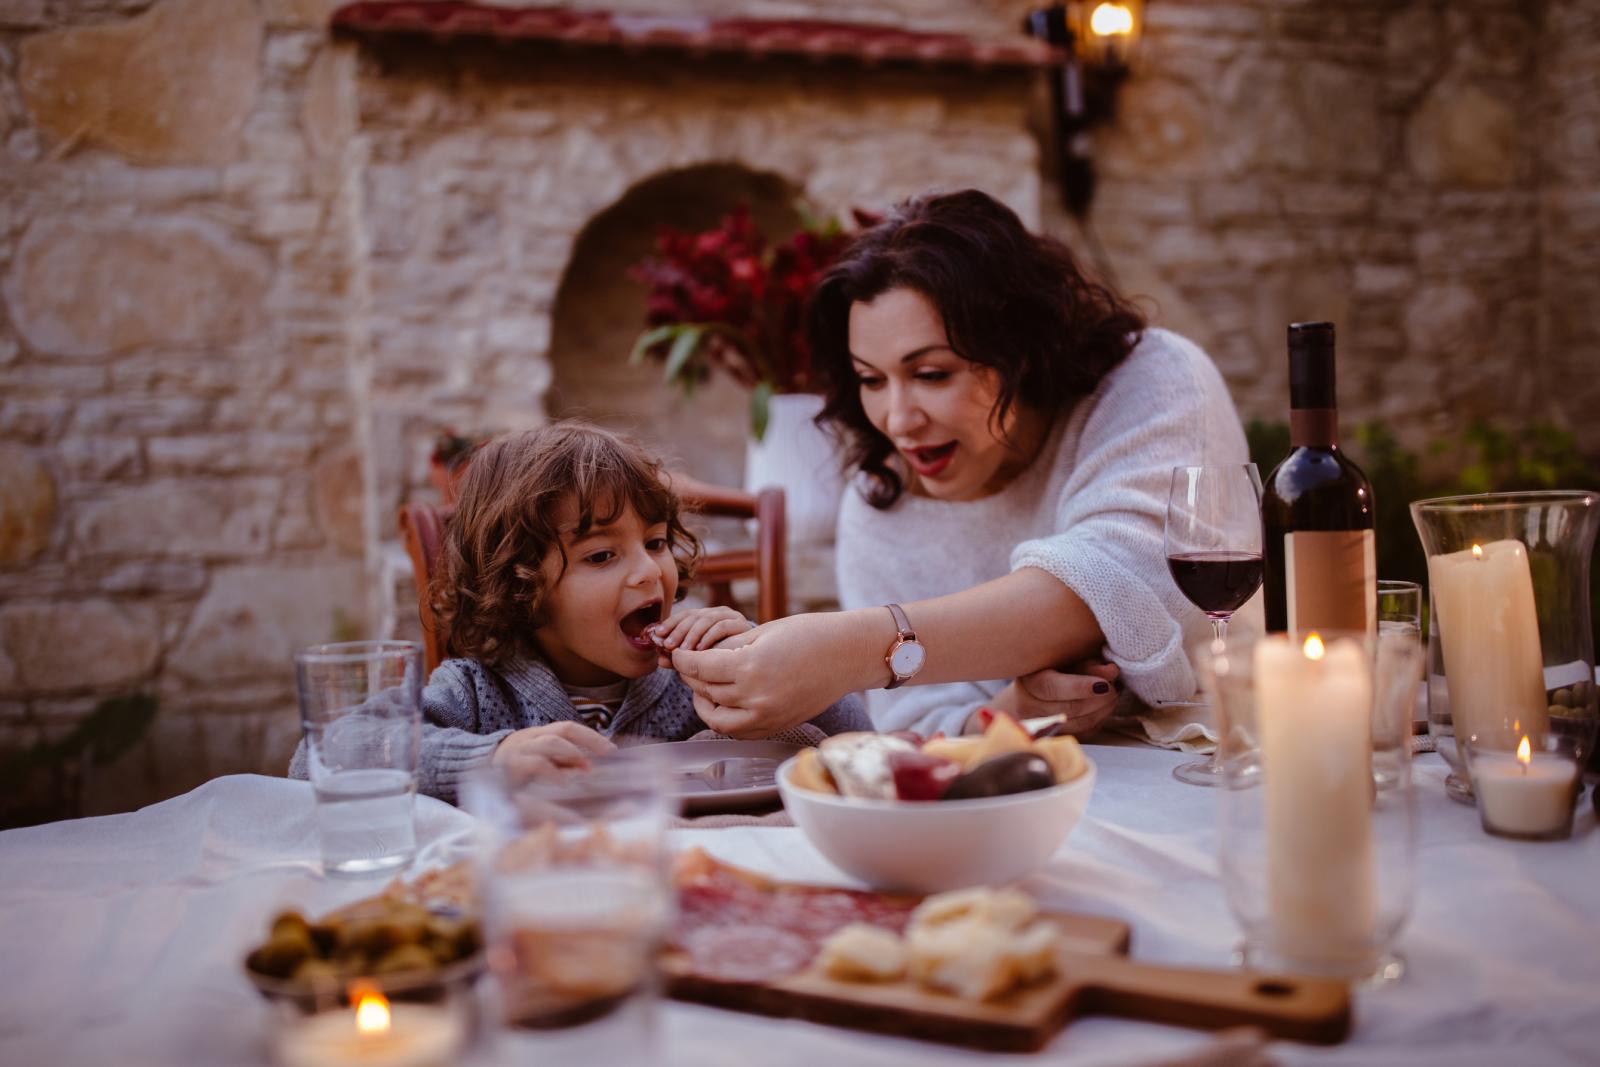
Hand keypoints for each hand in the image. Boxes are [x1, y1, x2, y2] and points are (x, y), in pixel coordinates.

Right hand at [491, 721, 614, 779]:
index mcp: (539, 735)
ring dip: (573, 754)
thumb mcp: (539, 761)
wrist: (472, 771)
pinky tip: (564, 783)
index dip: (592, 736)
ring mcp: (520, 749)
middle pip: (564, 729)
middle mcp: (531, 738)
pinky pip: (534, 764)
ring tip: (587, 768)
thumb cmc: (513, 768)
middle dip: (589, 739)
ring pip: (550, 742)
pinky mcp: (511, 766)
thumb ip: (561, 761)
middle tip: (607, 753)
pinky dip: (552, 772)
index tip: (613, 748)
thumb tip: (589, 765)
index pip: (569, 728)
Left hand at [653, 605, 752, 667]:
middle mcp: (719, 613)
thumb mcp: (697, 660)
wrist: (753, 665)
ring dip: (692, 634)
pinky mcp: (742, 625)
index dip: (670, 623)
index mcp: (707, 617)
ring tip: (683, 650)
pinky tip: (700, 650)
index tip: (658, 634)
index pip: (685, 614)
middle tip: (668, 645)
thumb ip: (679, 659)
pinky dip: (709, 637)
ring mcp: (731, 617)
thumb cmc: (723, 664)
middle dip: (679, 630)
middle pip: (694, 615)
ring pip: (707, 619)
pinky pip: (722, 626)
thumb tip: (659, 659)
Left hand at [671, 613, 854, 738]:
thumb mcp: (763, 633)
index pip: (699, 667)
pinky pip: (739, 731)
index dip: (683, 659)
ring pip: (717, 718)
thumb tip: (700, 659)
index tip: (677, 654)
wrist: (848, 655)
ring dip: (703, 703)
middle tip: (687, 665)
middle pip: (705, 691)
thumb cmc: (809, 634)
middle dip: (691, 677)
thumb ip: (729, 648)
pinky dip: (724, 720)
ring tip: (702, 688)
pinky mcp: (776, 725)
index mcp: (749, 666)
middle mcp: (755, 697)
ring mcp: (767, 716)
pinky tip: (723, 704)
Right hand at [978, 658, 1120, 736]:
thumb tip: (1111, 672)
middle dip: (1098, 700)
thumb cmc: (1058, 664)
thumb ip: (1089, 664)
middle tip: (1114, 688)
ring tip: (1113, 695)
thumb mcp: (1070, 657)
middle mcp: (1028, 707)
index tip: (1104, 685)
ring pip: (1079, 725)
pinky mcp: (1056, 737)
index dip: (1079, 687)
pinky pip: (1084, 733)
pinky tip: (1104, 706)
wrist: (1041, 683)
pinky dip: (1099, 720)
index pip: (1050, 688)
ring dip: (1103, 710)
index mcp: (1027, 681)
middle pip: (1068, 710)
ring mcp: (1040, 725)